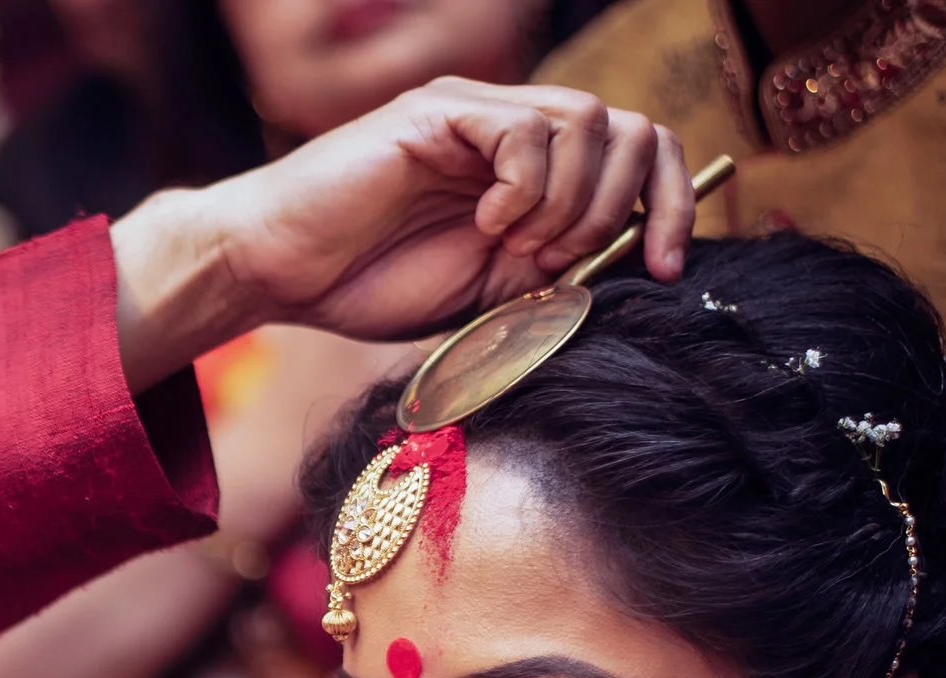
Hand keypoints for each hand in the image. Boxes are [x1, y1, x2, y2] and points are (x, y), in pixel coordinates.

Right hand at [112, 79, 690, 387]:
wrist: (275, 272)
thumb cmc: (364, 286)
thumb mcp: (486, 297)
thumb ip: (553, 276)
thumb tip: (624, 270)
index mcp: (532, 171)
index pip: (640, 153)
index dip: (671, 206)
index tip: (665, 269)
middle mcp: (511, 128)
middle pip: (631, 128)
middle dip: (622, 207)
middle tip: (562, 262)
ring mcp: (475, 114)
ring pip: (587, 121)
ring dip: (572, 201)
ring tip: (518, 247)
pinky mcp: (438, 112)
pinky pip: (526, 129)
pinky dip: (525, 188)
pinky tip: (484, 225)